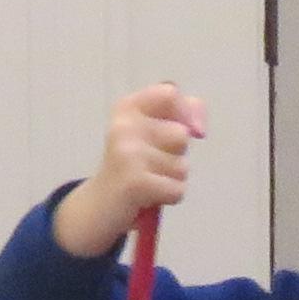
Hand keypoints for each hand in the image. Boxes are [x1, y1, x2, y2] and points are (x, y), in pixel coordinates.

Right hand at [54, 84, 204, 255]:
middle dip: (176, 155)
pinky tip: (149, 196)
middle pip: (182, 135)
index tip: (188, 130)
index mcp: (127, 108)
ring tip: (148, 180)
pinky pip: (177, 190)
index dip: (187, 111)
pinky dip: (170, 197)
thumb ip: (180, 116)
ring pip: (182, 166)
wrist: (99, 205)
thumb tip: (199, 128)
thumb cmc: (132, 166)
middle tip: (150, 164)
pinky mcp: (135, 182)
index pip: (170, 94)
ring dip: (172, 179)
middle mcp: (124, 125)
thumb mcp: (151, 133)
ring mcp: (128, 153)